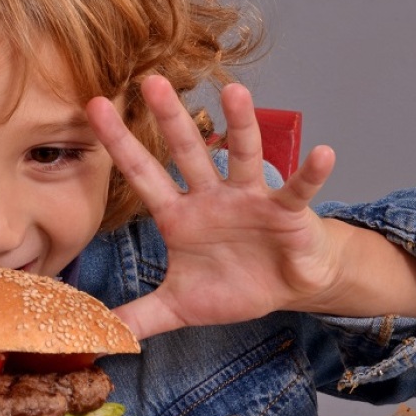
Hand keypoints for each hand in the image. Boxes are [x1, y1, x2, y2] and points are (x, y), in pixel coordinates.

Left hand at [87, 76, 340, 339]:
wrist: (285, 289)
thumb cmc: (232, 285)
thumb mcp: (179, 306)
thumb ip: (140, 316)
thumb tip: (100, 335)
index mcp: (179, 215)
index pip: (142, 173)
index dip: (118, 143)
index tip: (92, 107)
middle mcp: (211, 196)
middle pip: (187, 152)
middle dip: (170, 118)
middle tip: (151, 80)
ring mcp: (250, 199)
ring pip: (242, 155)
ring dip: (241, 125)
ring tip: (235, 92)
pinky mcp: (288, 211)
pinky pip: (299, 189)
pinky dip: (311, 173)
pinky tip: (323, 153)